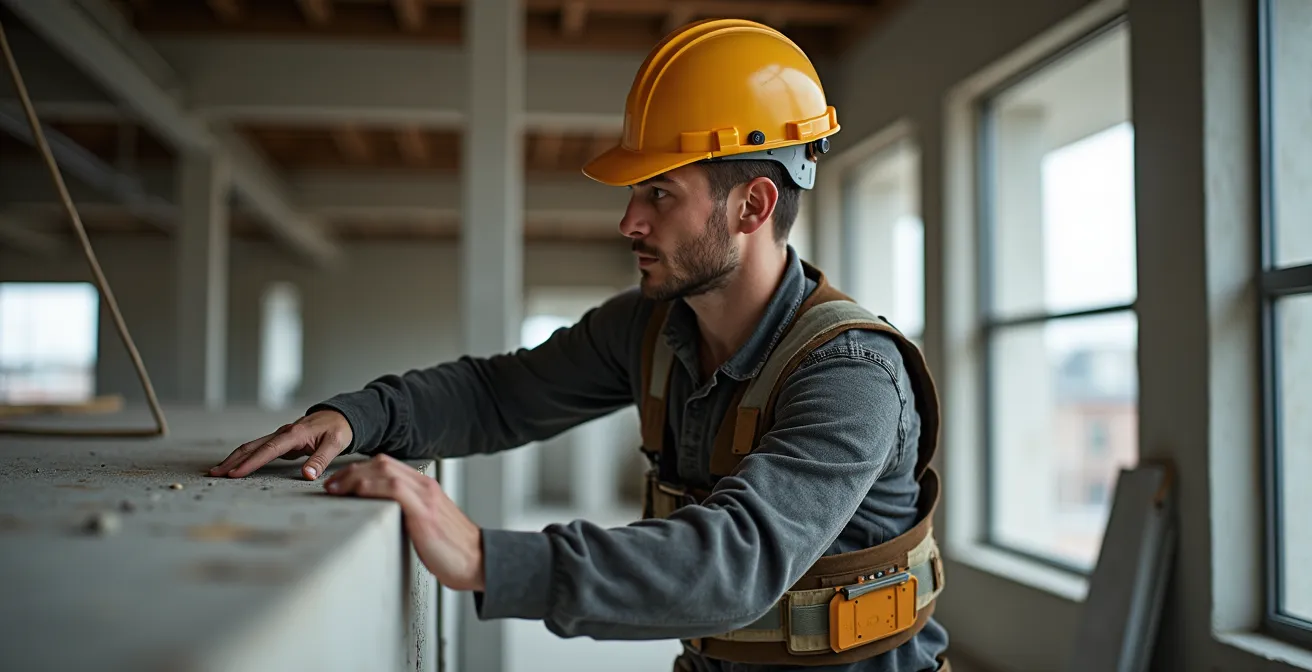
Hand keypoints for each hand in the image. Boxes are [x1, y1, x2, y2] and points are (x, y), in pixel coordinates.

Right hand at [210, 410, 352, 479]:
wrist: (341, 416)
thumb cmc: (339, 429)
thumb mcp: (335, 444)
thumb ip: (321, 460)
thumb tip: (307, 475)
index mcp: (295, 434)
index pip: (269, 450)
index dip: (251, 463)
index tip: (234, 473)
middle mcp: (284, 433)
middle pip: (253, 447)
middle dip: (233, 460)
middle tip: (214, 474)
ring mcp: (281, 436)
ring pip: (253, 447)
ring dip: (235, 458)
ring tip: (217, 471)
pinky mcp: (281, 441)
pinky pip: (259, 449)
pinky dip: (246, 457)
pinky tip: (236, 466)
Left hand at [323, 454, 484, 590]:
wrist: (478, 562)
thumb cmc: (453, 550)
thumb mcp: (428, 525)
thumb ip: (409, 514)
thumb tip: (381, 518)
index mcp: (426, 488)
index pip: (389, 466)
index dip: (360, 470)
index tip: (340, 483)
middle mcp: (426, 487)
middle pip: (383, 463)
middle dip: (351, 471)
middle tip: (331, 486)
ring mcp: (426, 498)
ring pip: (385, 471)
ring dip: (354, 478)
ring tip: (336, 490)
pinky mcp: (424, 513)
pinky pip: (394, 488)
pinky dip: (371, 487)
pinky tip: (357, 495)